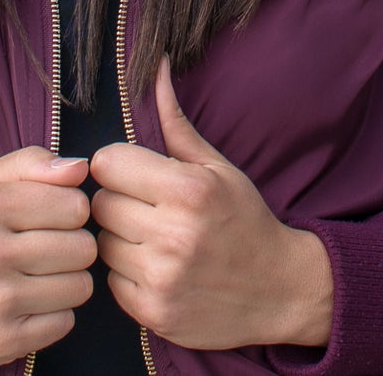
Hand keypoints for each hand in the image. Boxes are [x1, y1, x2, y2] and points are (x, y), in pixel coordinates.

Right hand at [0, 147, 95, 367]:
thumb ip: (32, 163)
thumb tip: (80, 168)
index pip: (76, 206)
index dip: (70, 210)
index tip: (50, 217)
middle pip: (82, 248)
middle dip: (71, 246)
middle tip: (43, 248)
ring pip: (79, 286)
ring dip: (66, 281)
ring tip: (36, 275)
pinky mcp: (1, 340)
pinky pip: (65, 322)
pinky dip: (54, 313)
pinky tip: (28, 303)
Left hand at [89, 59, 333, 349]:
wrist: (280, 290)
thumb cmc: (244, 219)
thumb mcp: (216, 167)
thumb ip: (176, 122)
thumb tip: (157, 69)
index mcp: (188, 190)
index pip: (107, 164)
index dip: (117, 165)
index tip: (133, 172)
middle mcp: (173, 235)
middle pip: (102, 204)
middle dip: (118, 200)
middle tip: (145, 206)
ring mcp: (163, 279)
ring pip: (102, 243)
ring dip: (119, 238)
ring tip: (150, 236)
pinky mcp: (154, 314)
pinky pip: (111, 281)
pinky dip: (126, 272)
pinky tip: (153, 265)